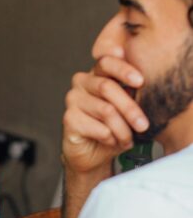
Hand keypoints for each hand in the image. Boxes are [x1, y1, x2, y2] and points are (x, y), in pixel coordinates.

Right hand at [62, 15, 149, 174]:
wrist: (94, 155)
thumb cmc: (112, 128)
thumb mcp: (127, 108)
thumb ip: (132, 94)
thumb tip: (148, 88)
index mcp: (97, 74)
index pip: (107, 62)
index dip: (124, 70)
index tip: (141, 81)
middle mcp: (81, 83)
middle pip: (107, 87)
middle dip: (130, 108)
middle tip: (143, 125)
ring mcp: (72, 100)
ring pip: (105, 110)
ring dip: (122, 129)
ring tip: (128, 140)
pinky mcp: (68, 119)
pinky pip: (97, 127)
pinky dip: (110, 138)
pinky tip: (111, 142)